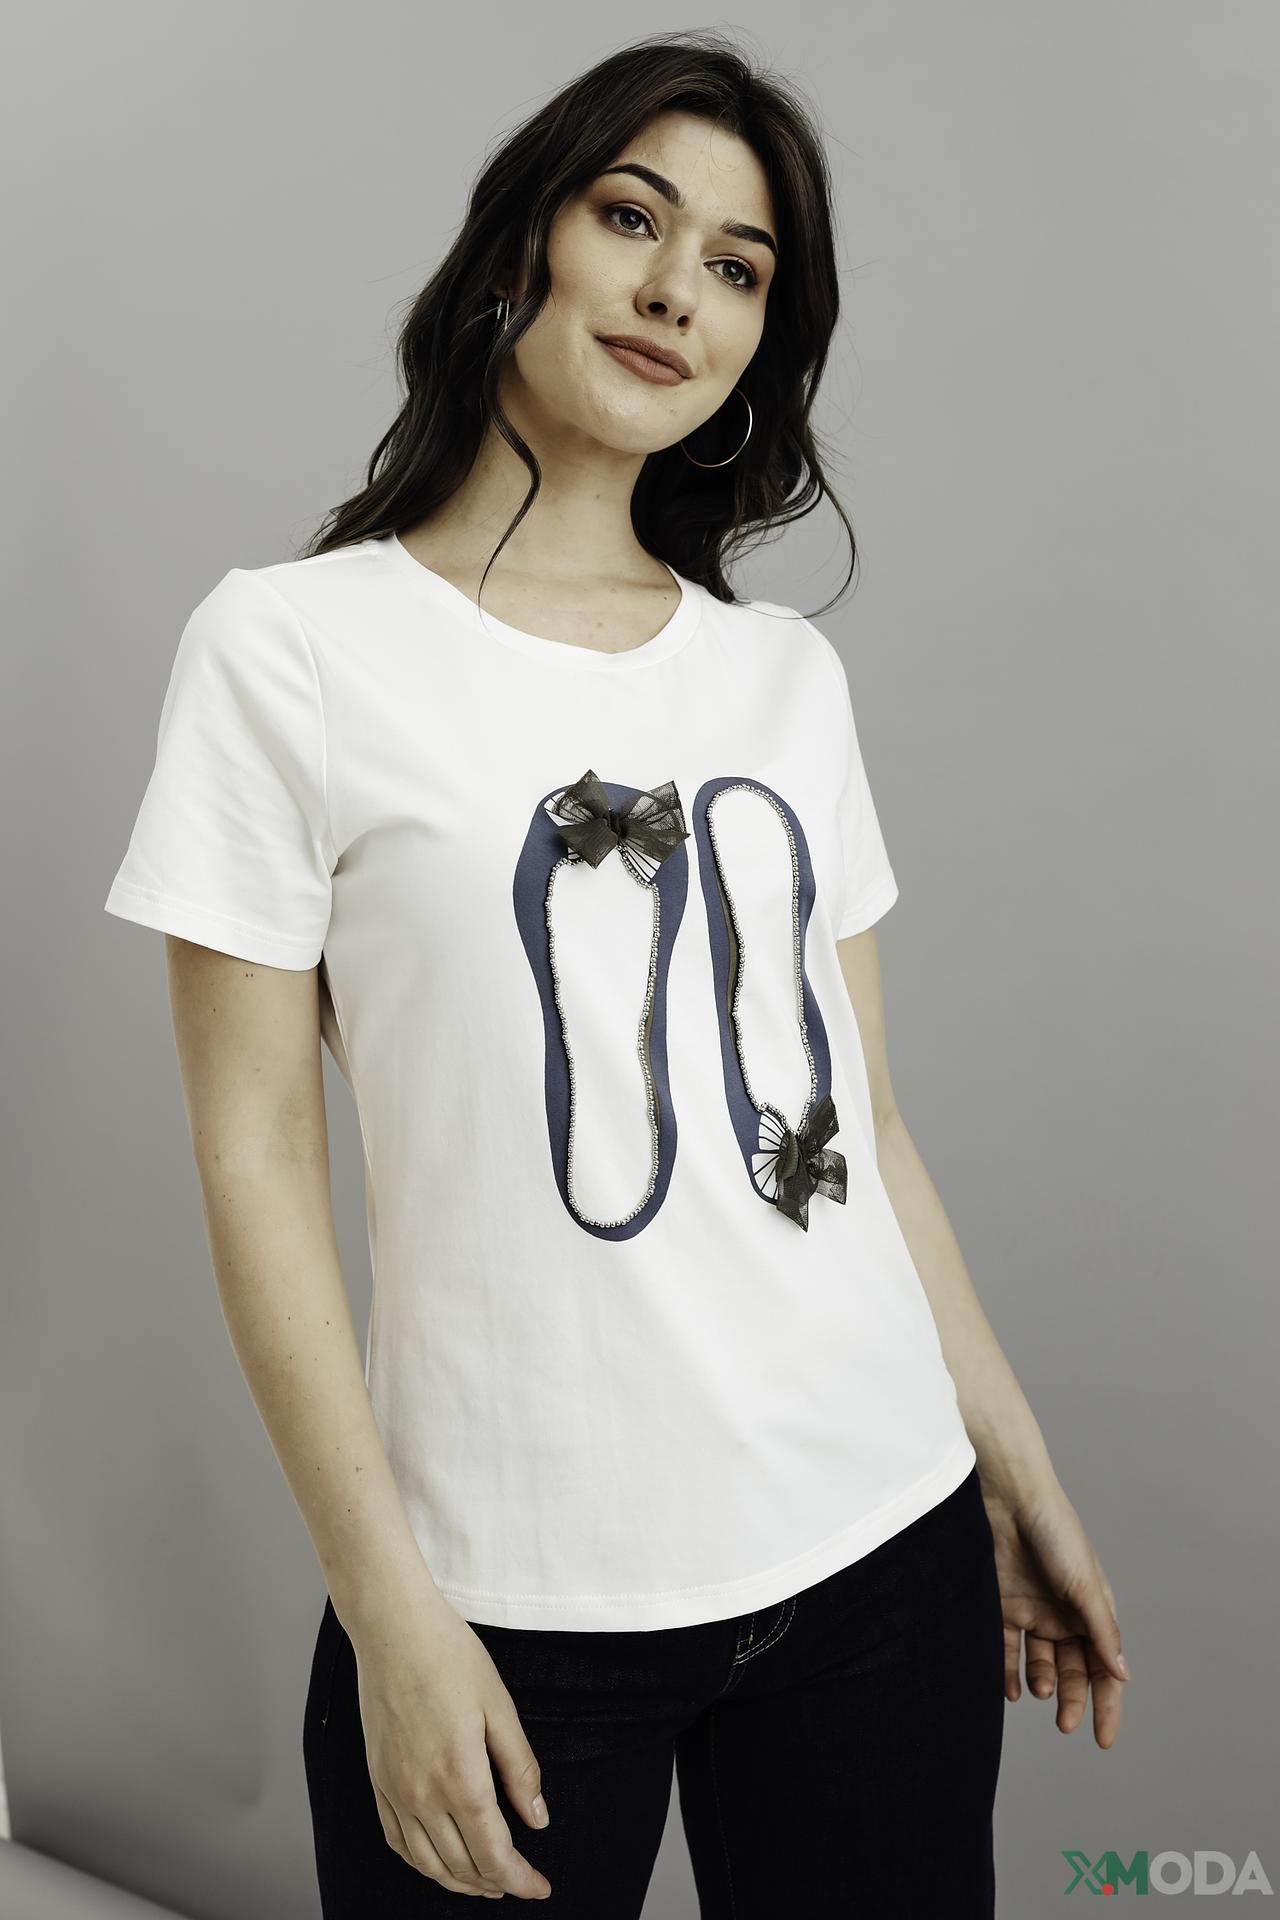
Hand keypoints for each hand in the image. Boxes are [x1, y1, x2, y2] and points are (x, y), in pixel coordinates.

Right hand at [349, 1590, 552, 1899]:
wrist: (392, 1628)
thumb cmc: (449, 1656)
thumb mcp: (499, 1707)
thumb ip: (520, 1769)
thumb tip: (538, 1820)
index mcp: (460, 1777)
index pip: (494, 1853)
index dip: (520, 1879)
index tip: (541, 1888)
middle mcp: (422, 1794)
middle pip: (463, 1865)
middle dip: (496, 1883)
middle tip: (521, 1882)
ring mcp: (394, 1790)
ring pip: (428, 1863)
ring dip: (460, 1881)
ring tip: (486, 1881)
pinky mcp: (377, 1780)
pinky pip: (398, 1841)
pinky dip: (422, 1862)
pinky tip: (439, 1860)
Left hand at [980, 1473, 1129, 1749]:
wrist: (1009, 1498)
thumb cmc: (1055, 1533)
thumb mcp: (1084, 1585)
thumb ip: (1101, 1630)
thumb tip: (1121, 1674)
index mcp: (1090, 1611)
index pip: (1104, 1668)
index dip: (1106, 1704)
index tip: (1104, 1740)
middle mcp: (1062, 1615)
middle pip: (1073, 1671)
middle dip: (1072, 1699)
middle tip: (1065, 1724)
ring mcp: (1030, 1610)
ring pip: (1040, 1663)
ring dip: (1043, 1684)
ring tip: (1040, 1691)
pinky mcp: (999, 1605)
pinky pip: (1004, 1649)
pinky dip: (1007, 1673)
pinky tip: (1011, 1690)